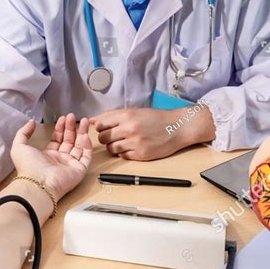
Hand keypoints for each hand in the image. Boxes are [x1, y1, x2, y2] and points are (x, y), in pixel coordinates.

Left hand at [10, 113, 91, 199]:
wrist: (39, 183)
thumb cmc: (29, 166)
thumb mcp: (19, 146)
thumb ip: (23, 132)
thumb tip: (31, 122)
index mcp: (47, 156)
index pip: (57, 140)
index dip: (60, 129)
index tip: (63, 118)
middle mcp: (60, 160)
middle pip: (69, 141)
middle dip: (71, 128)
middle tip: (72, 116)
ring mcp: (70, 165)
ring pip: (79, 147)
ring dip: (82, 133)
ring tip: (84, 120)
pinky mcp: (79, 170)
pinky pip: (86, 156)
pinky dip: (87, 146)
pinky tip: (85, 135)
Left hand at [89, 107, 209, 160]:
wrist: (177, 127)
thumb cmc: (156, 118)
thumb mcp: (134, 112)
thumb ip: (113, 116)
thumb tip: (92, 120)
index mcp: (127, 116)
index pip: (101, 124)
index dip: (100, 128)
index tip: (104, 128)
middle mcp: (130, 129)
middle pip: (103, 138)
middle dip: (105, 138)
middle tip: (113, 136)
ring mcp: (135, 143)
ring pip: (111, 149)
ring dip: (113, 147)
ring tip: (123, 142)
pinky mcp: (141, 155)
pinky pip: (123, 156)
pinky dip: (124, 153)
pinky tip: (132, 147)